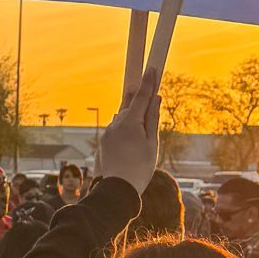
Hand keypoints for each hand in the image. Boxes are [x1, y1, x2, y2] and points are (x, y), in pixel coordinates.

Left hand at [97, 72, 160, 196]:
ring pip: (123, 119)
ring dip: (133, 121)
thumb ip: (152, 118)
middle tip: (152, 105)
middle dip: (141, 106)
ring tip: (141, 140)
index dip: (147, 83)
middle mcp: (116, 123)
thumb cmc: (139, 168)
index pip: (141, 97)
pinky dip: (125, 131)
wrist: (117, 189)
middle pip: (131, 108)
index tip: (152, 68)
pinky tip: (131, 145)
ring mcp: (108, 132)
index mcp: (130, 123)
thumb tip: (155, 98)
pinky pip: (117, 129)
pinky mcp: (104, 140)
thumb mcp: (151, 143)